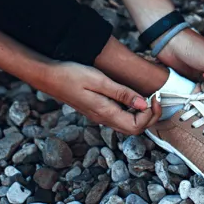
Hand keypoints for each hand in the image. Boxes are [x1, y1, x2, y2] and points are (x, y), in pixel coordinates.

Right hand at [35, 61, 163, 134]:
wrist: (47, 76)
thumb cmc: (70, 74)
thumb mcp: (98, 80)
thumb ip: (121, 93)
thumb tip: (143, 104)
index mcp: (105, 113)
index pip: (137, 127)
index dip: (151, 115)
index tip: (154, 96)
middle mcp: (103, 118)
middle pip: (134, 129)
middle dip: (150, 117)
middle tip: (155, 97)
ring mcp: (98, 116)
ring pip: (127, 124)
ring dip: (142, 114)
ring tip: (147, 96)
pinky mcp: (95, 110)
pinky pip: (119, 117)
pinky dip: (131, 110)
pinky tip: (131, 96)